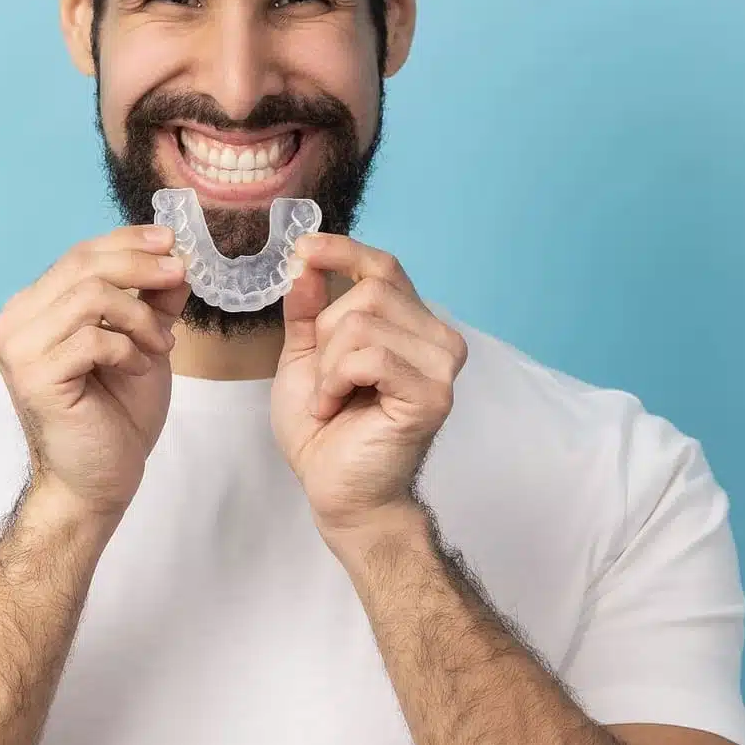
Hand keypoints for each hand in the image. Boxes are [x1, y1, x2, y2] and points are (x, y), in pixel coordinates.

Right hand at [0, 224, 190, 517]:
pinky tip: (138, 369)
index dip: (127, 241)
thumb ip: (150, 299)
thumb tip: (173, 257)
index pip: (78, 255)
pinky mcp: (33, 377)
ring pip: (91, 296)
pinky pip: (93, 337)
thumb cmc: (116, 416)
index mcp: (31, 310)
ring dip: (140, 317)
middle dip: (141, 267)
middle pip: (82, 266)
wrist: (99, 481)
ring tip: (160, 346)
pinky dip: (128, 348)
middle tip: (179, 278)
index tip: (170, 243)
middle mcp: (13, 324)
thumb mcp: (141, 342)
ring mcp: (18, 350)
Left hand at [272, 233, 467, 541]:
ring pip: (362, 321)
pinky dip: (335, 381)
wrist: (339, 494)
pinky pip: (368, 356)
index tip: (304, 250)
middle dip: (326, 334)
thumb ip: (309, 310)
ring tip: (330, 400)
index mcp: (409, 326)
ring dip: (327, 366)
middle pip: (368, 290)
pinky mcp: (431, 394)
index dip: (344, 250)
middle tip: (324, 381)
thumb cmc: (326, 433)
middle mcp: (436, 339)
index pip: (384, 268)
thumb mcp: (305, 358)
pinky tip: (336, 408)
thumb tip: (306, 261)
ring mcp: (440, 366)